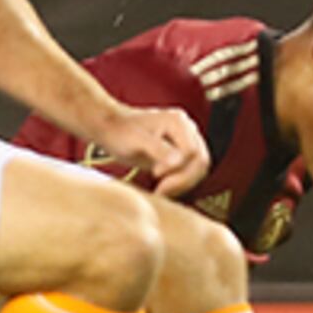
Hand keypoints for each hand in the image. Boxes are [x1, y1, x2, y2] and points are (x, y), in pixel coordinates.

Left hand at [90, 104, 208, 196]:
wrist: (112, 130)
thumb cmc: (120, 131)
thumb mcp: (137, 141)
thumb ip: (159, 150)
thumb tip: (179, 163)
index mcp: (178, 122)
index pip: (192, 152)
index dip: (177, 167)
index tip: (155, 173)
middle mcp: (187, 130)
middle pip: (200, 162)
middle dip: (182, 180)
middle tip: (161, 190)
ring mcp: (186, 142)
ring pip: (198, 169)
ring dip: (182, 184)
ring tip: (160, 190)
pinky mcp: (182, 154)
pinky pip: (191, 173)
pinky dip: (179, 184)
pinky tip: (163, 188)